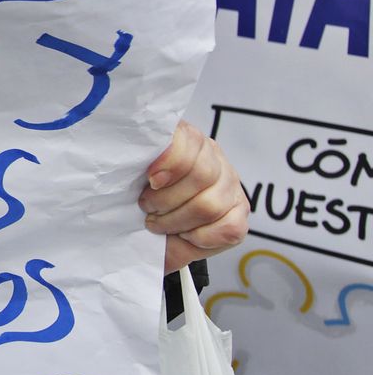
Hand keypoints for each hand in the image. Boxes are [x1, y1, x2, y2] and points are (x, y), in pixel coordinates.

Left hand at [141, 120, 249, 272]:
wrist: (154, 219)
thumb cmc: (142, 191)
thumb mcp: (133, 172)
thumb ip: (139, 161)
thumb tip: (149, 171)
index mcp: (186, 137)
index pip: (191, 140)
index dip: (172, 162)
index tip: (151, 180)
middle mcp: (214, 156)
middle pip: (201, 176)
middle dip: (166, 200)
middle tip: (147, 208)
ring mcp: (231, 183)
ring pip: (210, 205)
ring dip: (176, 221)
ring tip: (158, 224)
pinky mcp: (241, 211)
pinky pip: (229, 228)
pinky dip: (201, 237)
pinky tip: (185, 234)